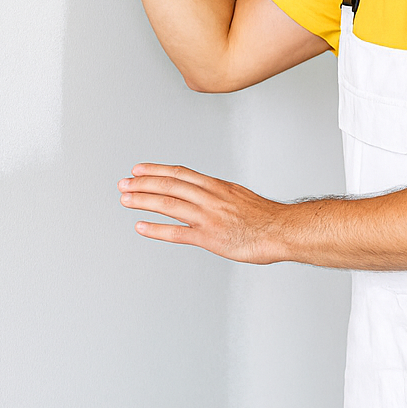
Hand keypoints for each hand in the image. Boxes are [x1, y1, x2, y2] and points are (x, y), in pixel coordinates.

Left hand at [118, 163, 290, 263]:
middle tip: (124, 183)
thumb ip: (220, 196)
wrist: (282, 230)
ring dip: (143, 200)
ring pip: (169, 203)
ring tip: (125, 199)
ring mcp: (208, 216)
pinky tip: (141, 227)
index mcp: (217, 187)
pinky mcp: (209, 237)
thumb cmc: (267, 218)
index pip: (181, 173)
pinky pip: (177, 232)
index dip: (157, 170)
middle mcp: (210, 198)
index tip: (139, 170)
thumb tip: (206, 195)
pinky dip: (156, 229)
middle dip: (143, 183)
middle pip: (170, 185)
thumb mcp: (241, 197)